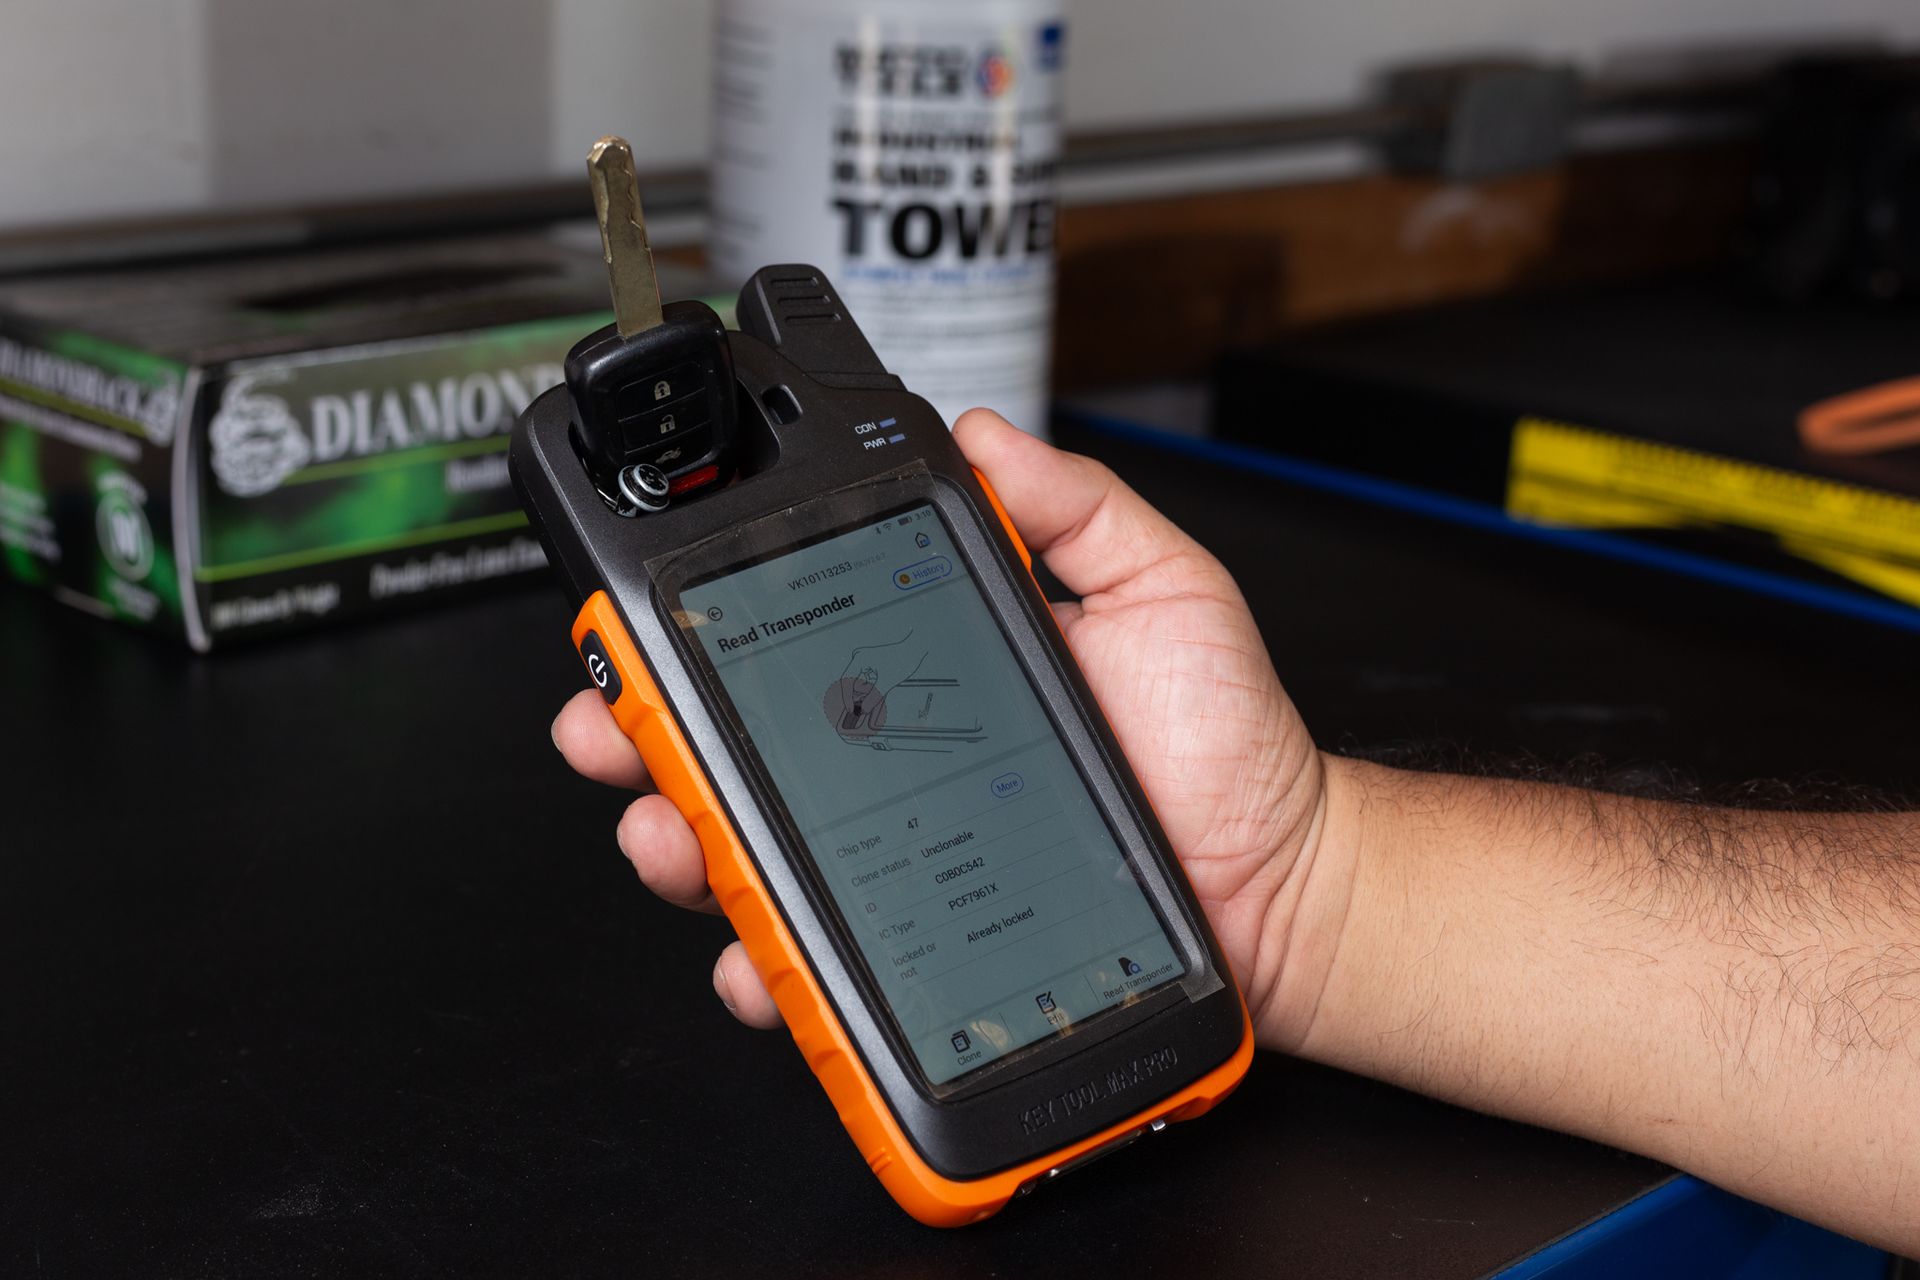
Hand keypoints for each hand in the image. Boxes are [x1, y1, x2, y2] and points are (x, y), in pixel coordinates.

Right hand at [551, 409, 1346, 1048]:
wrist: (1277, 885)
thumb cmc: (1222, 742)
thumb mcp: (1161, 588)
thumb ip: (1076, 506)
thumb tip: (987, 431)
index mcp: (926, 671)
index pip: (789, 641)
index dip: (699, 628)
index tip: (640, 612)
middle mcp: (892, 764)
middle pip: (734, 746)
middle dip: (642, 735)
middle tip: (609, 726)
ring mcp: (896, 857)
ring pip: (747, 854)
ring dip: (675, 842)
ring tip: (664, 829)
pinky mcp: (915, 944)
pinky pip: (815, 960)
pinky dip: (762, 965)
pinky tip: (754, 956)